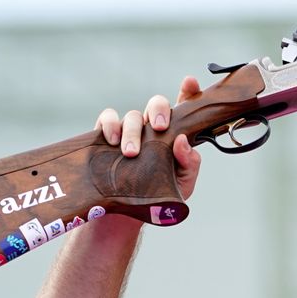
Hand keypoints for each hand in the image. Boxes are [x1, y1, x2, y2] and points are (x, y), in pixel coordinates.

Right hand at [94, 76, 205, 200]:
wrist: (127, 214)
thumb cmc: (158, 196)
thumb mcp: (181, 185)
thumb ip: (189, 164)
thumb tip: (182, 141)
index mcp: (173, 135)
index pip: (183, 108)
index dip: (188, 92)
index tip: (189, 82)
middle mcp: (152, 129)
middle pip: (156, 105)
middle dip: (158, 111)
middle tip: (159, 128)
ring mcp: (130, 131)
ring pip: (132, 115)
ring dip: (132, 131)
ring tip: (132, 153)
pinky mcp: (107, 136)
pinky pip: (107, 119)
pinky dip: (110, 125)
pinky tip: (112, 141)